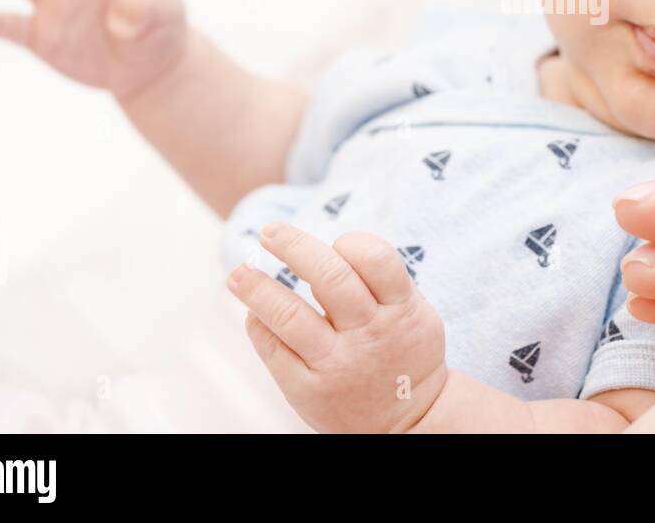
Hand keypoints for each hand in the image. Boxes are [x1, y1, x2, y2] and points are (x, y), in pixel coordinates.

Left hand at [226, 223, 448, 433]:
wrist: (411, 423)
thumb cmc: (406, 353)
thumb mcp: (416, 314)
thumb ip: (382, 282)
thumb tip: (322, 248)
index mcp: (401, 310)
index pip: (375, 259)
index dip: (352, 242)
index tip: (338, 244)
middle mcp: (369, 335)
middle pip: (330, 277)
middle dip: (293, 246)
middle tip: (269, 232)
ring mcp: (338, 364)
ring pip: (290, 315)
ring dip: (257, 288)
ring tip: (237, 273)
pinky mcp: (309, 390)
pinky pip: (274, 350)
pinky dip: (259, 324)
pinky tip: (254, 313)